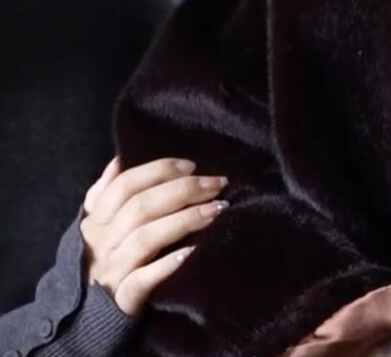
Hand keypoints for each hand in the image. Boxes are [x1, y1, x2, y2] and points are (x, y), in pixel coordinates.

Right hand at [80, 155, 228, 314]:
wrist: (86, 318)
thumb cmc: (104, 259)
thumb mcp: (96, 227)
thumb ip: (105, 193)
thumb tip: (119, 160)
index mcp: (95, 222)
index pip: (124, 186)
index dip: (158, 171)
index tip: (192, 166)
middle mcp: (101, 244)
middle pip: (141, 208)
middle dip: (183, 190)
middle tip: (217, 183)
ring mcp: (111, 271)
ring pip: (146, 239)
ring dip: (184, 220)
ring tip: (216, 209)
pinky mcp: (122, 300)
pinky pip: (143, 280)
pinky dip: (167, 265)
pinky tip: (192, 251)